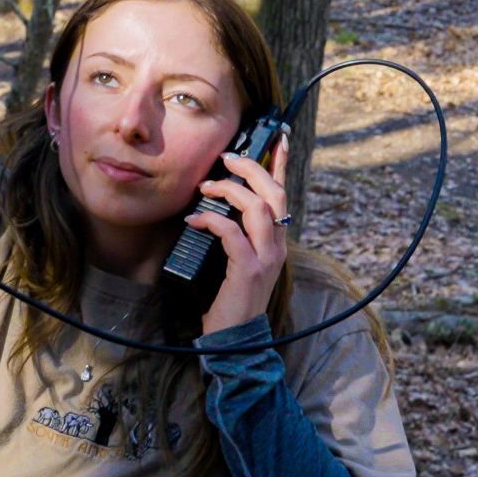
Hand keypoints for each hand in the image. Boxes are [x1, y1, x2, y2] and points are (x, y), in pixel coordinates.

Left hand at [193, 140, 289, 337]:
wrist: (236, 338)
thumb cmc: (231, 297)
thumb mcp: (239, 260)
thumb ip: (237, 233)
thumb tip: (217, 204)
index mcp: (277, 241)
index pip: (283, 195)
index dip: (281, 164)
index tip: (278, 138)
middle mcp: (277, 246)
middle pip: (274, 194)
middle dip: (252, 169)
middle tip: (228, 157)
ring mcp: (266, 258)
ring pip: (258, 208)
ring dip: (230, 191)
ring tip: (205, 187)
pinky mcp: (248, 270)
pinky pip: (231, 233)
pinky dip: (211, 222)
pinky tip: (194, 221)